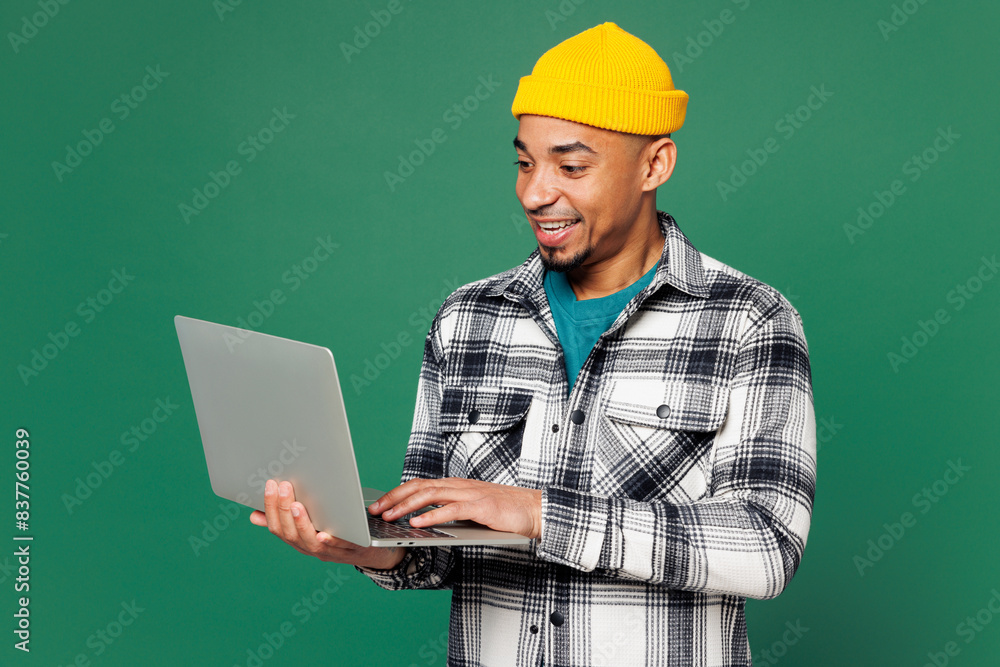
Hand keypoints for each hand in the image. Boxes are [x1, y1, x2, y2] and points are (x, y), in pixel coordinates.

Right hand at [249, 479, 405, 569]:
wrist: (374, 550)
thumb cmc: (339, 532)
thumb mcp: (312, 524)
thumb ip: (286, 520)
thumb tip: (254, 516)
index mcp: (301, 541)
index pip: (278, 528)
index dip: (270, 508)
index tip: (269, 485)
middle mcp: (313, 549)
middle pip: (291, 535)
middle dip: (284, 510)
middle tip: (284, 486)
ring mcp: (332, 553)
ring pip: (311, 543)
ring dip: (301, 524)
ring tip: (296, 505)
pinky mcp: (354, 551)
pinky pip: (341, 548)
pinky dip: (331, 541)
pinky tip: (323, 533)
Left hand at [370, 478, 541, 538]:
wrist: (537, 510)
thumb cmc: (505, 514)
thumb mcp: (472, 511)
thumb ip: (451, 512)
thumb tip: (424, 522)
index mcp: (457, 486)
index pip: (421, 484)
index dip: (398, 492)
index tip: (379, 503)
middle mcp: (460, 486)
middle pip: (420, 486)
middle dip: (394, 497)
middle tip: (375, 509)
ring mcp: (471, 494)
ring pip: (432, 495)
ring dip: (407, 505)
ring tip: (390, 516)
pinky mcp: (481, 507)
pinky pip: (452, 510)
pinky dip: (432, 515)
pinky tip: (417, 523)